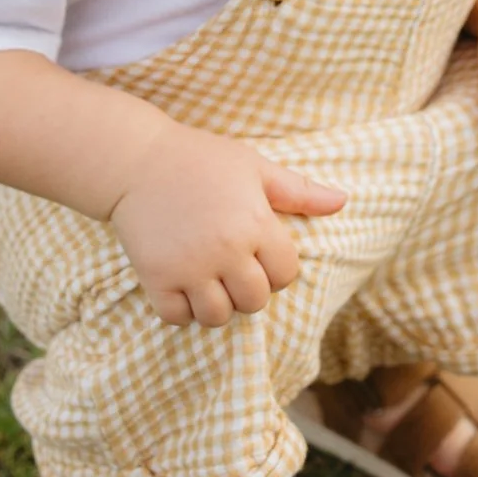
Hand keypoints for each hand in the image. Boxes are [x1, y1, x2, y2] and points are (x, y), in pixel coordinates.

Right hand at [108, 126, 345, 326]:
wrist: (135, 159)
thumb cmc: (200, 159)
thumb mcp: (254, 166)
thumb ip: (298, 191)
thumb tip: (343, 202)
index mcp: (254, 222)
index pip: (286, 274)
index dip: (276, 266)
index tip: (258, 251)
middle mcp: (225, 249)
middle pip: (254, 301)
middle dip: (249, 289)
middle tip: (232, 267)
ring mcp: (188, 266)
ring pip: (217, 317)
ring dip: (216, 304)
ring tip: (208, 280)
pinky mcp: (156, 277)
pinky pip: (178, 318)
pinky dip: (182, 310)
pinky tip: (181, 286)